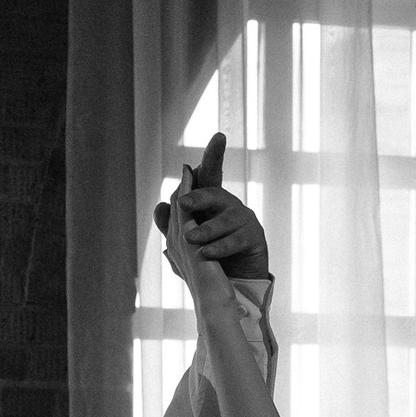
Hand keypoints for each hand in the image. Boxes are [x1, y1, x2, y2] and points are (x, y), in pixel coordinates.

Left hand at [152, 130, 270, 277]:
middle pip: (216, 191)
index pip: (210, 175)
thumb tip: (160, 206)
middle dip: (200, 194)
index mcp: (213, 202)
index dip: (214, 155)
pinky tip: (207, 253)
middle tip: (183, 203)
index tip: (219, 136)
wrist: (235, 280)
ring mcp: (244, 220)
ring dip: (206, 229)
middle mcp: (230, 205)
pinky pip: (237, 240)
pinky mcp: (255, 238)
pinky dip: (220, 246)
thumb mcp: (189, 240)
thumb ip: (175, 224)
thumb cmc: (212, 255)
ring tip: (189, 239)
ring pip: (225, 219)